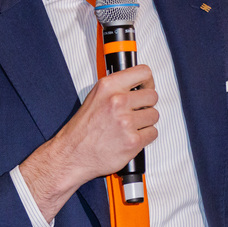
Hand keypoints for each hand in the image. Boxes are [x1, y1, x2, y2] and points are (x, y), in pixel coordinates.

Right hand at [20, 65, 158, 221]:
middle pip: (152, 96)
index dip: (148, 81)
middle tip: (137, 111)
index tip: (146, 88)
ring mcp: (126, 122)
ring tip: (130, 126)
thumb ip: (117, 88)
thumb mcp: (95, 97)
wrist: (72, 154)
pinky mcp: (133, 141)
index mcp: (108, 87)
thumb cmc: (82, 130)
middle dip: (147, 105)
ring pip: (154, 115)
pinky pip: (153, 133)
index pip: (143, 72)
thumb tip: (138, 85)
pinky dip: (145, 137)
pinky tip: (131, 137)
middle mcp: (117, 101)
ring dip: (146, 122)